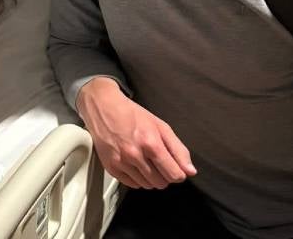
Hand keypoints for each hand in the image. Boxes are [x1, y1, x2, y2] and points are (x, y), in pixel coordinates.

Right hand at [77, 77, 196, 188]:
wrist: (103, 107)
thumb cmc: (131, 114)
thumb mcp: (160, 126)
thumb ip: (178, 149)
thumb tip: (190, 171)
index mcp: (151, 144)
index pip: (174, 175)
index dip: (178, 173)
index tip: (174, 167)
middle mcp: (135, 155)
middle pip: (161, 183)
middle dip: (163, 175)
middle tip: (158, 162)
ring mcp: (121, 162)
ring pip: (146, 185)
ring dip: (149, 177)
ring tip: (144, 161)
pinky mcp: (110, 167)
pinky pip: (131, 184)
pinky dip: (136, 178)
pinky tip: (134, 164)